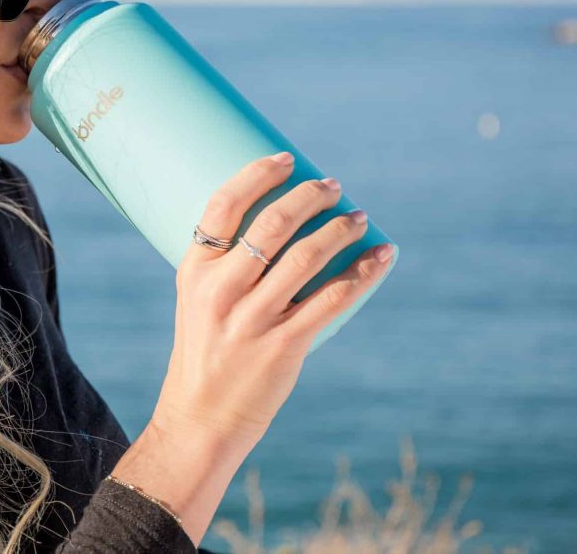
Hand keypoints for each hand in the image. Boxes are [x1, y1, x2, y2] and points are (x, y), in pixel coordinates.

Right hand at [150, 152, 391, 452]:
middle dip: (308, 197)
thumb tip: (284, 221)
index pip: (223, 205)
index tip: (287, 160)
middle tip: (333, 185)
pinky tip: (381, 256)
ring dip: (339, 229)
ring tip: (358, 215)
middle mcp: (220, 291)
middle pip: (270, 226)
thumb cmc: (206, 351)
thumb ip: (228, 265)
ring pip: (305, 258)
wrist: (201, 417)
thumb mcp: (199, 300)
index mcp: (195, 271)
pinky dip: (362, 272)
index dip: (258, 174)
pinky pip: (331, 299)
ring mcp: (251, 319)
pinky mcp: (283, 346)